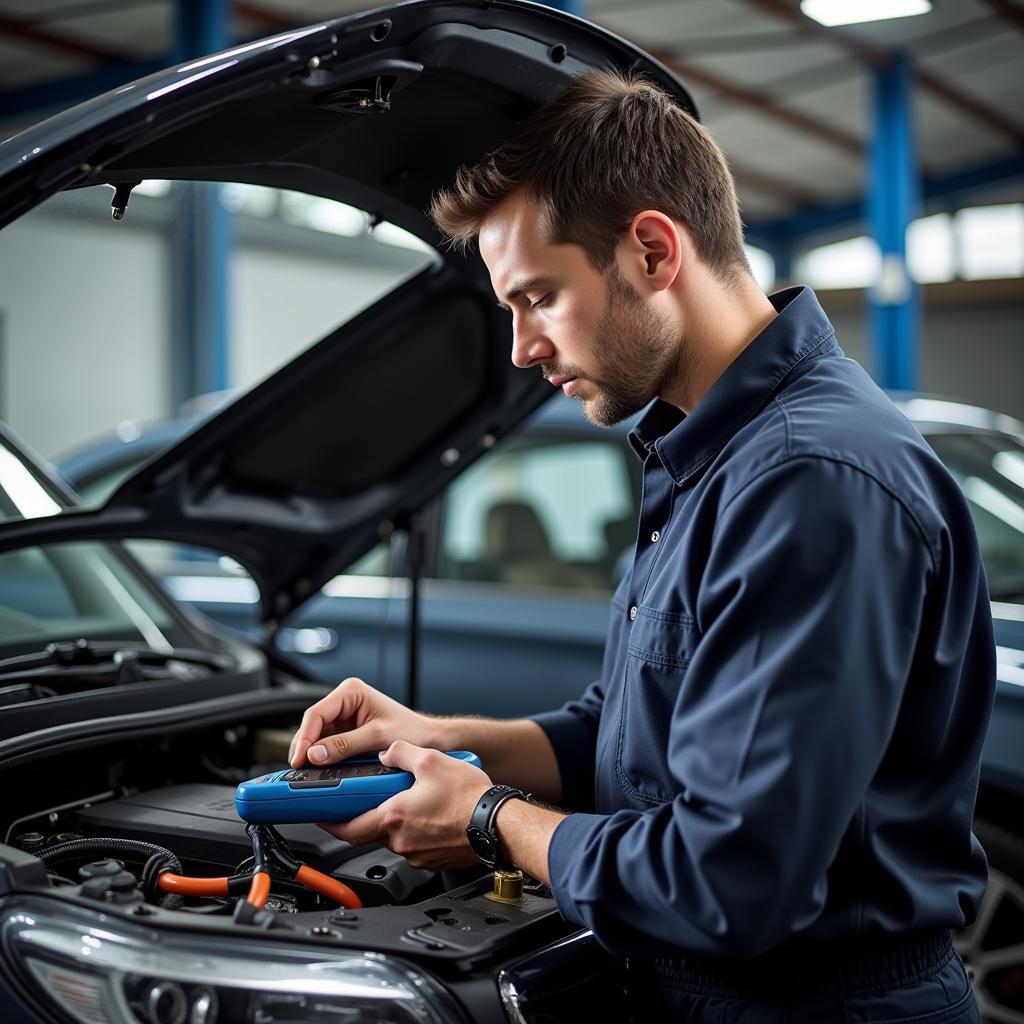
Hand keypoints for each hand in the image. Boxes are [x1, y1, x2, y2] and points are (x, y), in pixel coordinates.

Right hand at [288, 677, 436, 767]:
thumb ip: (345, 745)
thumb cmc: (411, 731)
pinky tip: (320, 768)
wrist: (427, 739)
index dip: (304, 737)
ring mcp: (344, 715)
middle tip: (300, 769)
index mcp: (351, 691)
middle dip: (305, 747)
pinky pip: (327, 743)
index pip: (316, 713)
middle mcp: (345, 700)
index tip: (300, 759)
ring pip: (317, 735)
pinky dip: (322, 756)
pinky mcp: (346, 730)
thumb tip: (316, 754)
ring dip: (312, 753)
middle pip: (313, 724)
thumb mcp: (377, 737)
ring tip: (307, 771)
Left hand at [321, 741, 491, 870]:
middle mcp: (401, 840)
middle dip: (365, 817)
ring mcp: (417, 854)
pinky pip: (415, 845)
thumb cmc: (469, 798)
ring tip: (413, 801)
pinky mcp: (433, 860)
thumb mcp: (430, 760)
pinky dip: (416, 831)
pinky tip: (431, 815)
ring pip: (394, 838)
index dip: (330, 821)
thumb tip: (388, 753)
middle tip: (366, 803)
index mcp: (394, 816)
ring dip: (396, 822)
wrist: (497, 824)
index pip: (347, 827)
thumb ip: (401, 753)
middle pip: (370, 832)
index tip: (321, 814)